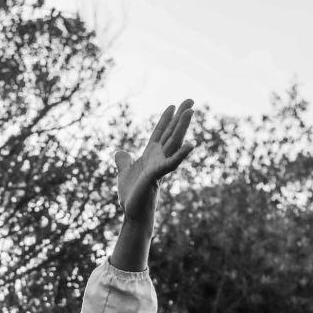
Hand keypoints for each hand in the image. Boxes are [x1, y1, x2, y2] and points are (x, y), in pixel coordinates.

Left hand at [115, 100, 196, 216]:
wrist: (132, 213)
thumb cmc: (132, 196)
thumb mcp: (124, 172)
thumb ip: (123, 161)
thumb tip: (120, 152)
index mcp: (151, 156)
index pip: (160, 133)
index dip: (166, 119)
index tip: (173, 105)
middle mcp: (158, 158)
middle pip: (172, 133)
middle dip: (181, 116)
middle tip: (191, 100)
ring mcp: (160, 166)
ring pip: (174, 143)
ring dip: (183, 127)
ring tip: (191, 111)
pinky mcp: (157, 176)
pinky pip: (172, 163)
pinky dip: (181, 154)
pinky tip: (191, 144)